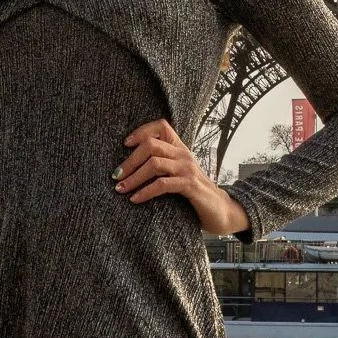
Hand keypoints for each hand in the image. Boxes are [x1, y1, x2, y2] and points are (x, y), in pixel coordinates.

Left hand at [115, 119, 248, 235]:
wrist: (221, 210)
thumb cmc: (195, 193)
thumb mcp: (179, 174)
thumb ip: (164, 166)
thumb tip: (133, 166)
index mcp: (180, 148)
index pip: (161, 126)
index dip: (141, 131)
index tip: (125, 144)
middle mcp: (183, 154)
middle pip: (151, 145)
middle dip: (130, 160)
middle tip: (116, 175)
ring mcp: (187, 169)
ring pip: (154, 163)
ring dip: (134, 177)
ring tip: (121, 188)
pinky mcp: (190, 186)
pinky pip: (163, 184)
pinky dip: (145, 192)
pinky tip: (135, 199)